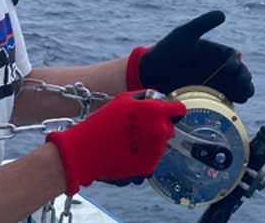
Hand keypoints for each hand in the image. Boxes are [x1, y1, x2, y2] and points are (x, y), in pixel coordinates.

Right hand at [46, 92, 185, 194]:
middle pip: (169, 128)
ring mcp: (156, 151)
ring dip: (150, 143)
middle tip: (138, 129)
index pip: (179, 110)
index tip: (165, 114)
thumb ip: (146, 97)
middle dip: (158, 127)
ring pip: (161, 145)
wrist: (85, 152)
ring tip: (127, 142)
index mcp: (156, 111)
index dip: (172, 111)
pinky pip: (152, 160)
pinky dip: (143, 157)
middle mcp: (160, 131)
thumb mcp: (123, 100)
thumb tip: (159, 99)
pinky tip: (126, 154)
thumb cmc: (101, 122)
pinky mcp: (149, 167)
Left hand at [127, 11, 254, 102]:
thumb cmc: (166, 50)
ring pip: (237, 90)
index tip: (230, 68)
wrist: (150, 74)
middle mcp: (218, 69)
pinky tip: (229, 106)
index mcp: (216, 53)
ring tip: (240, 97)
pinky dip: (230, 104)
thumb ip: (203, 24)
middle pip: (241, 75)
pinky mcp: (207, 99)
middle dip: (244, 80)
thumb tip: (223, 14)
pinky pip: (225, 102)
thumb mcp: (184, 34)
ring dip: (243, 93)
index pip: (234, 58)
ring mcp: (214, 85)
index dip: (237, 63)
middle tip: (242, 86)